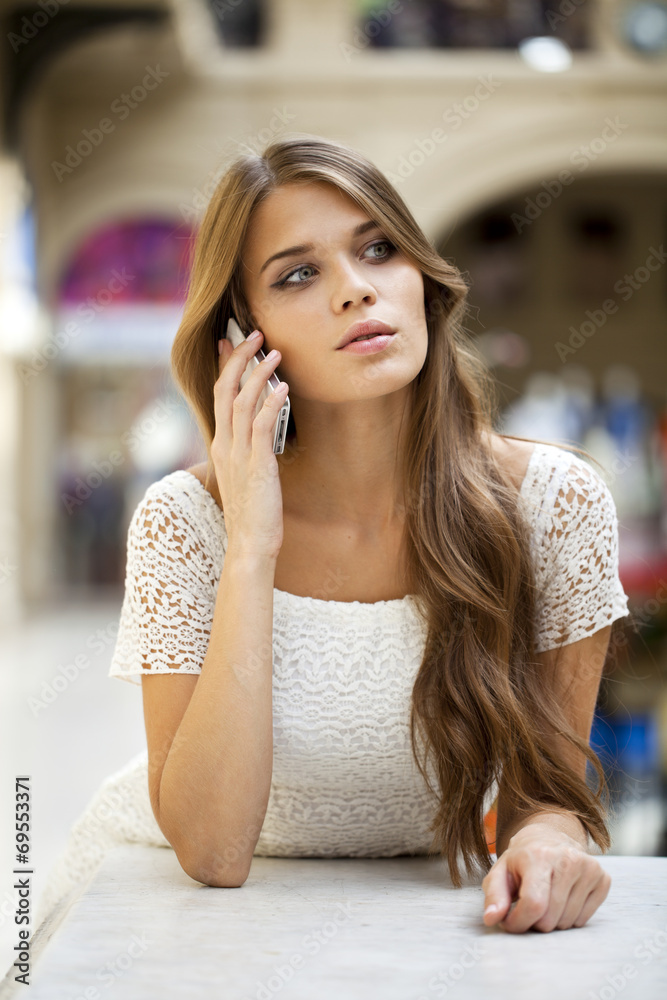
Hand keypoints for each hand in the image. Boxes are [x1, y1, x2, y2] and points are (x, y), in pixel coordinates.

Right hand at [212, 330, 288, 559]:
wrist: (250, 543)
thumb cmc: (253, 514)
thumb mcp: (246, 477)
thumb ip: (248, 454)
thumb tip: (259, 437)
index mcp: (221, 446)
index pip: (218, 396)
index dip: (225, 367)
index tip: (229, 342)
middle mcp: (225, 445)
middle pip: (225, 390)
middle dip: (239, 358)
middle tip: (254, 334)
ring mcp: (239, 454)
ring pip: (242, 401)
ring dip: (258, 373)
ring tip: (274, 352)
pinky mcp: (256, 464)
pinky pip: (261, 425)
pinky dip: (271, 402)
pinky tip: (283, 387)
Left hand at [481, 822, 611, 932]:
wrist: (550, 838)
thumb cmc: (521, 861)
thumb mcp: (500, 873)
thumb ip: (494, 896)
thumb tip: (491, 919)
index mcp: (539, 855)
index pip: (533, 904)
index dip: (519, 922)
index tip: (510, 922)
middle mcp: (567, 859)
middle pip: (550, 918)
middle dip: (534, 922)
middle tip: (529, 906)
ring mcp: (589, 868)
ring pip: (567, 922)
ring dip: (552, 920)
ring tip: (545, 900)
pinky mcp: (603, 879)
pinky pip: (584, 920)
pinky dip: (570, 917)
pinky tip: (563, 898)